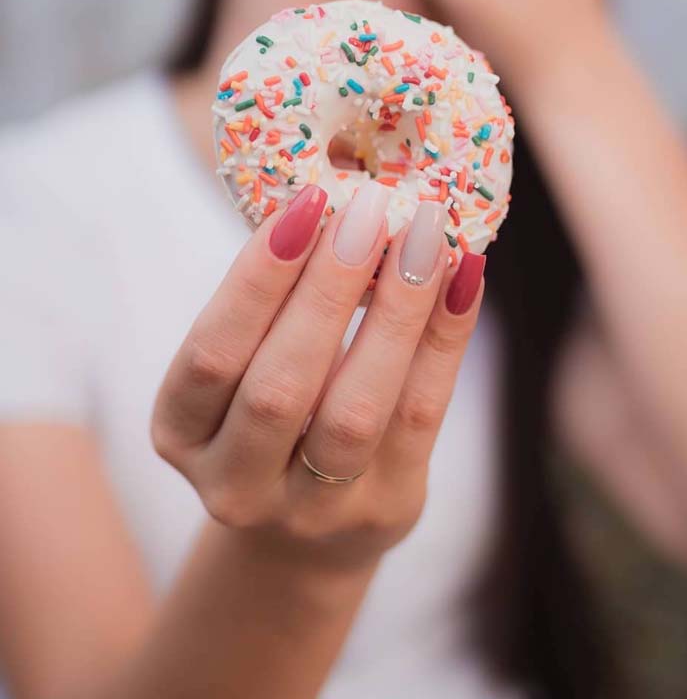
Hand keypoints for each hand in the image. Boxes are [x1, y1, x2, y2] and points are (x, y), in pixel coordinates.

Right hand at [152, 183, 483, 573]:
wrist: (305, 528)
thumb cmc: (269, 412)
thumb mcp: (244, 367)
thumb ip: (272, 304)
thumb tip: (338, 200)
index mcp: (182, 432)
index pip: (212, 354)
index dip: (256, 280)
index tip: (304, 204)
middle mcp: (236, 482)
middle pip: (280, 387)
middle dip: (328, 288)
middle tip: (369, 208)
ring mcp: (313, 509)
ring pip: (355, 410)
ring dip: (396, 312)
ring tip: (424, 235)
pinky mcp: (386, 509)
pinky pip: (421, 417)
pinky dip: (445, 339)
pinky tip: (462, 276)